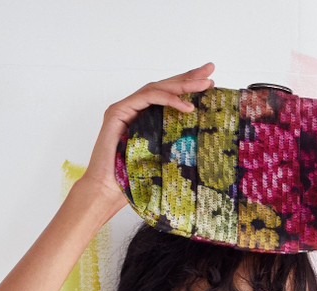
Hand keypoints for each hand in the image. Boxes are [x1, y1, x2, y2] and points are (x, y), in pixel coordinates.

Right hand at [76, 63, 216, 204]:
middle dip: (189, 78)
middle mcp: (134, 109)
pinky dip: (168, 99)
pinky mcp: (118, 111)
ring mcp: (125, 108)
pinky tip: (186, 106)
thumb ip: (173, 144)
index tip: (210, 83)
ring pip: (157, 88)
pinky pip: (147, 97)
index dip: (188, 87)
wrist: (106, 192)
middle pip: (165, 87)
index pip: (169, 97)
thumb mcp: (162, 160)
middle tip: (210, 71)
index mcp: (144, 118)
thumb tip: (201, 140)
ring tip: (204, 85)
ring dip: (182, 85)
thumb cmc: (131, 183)